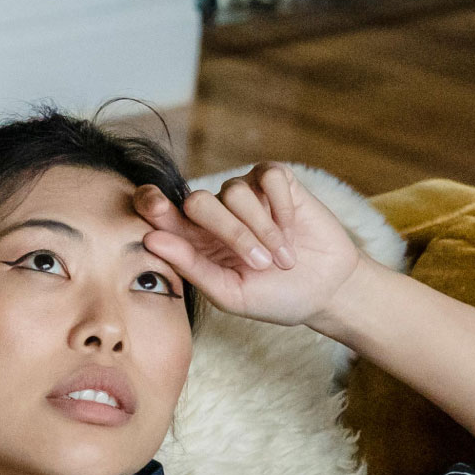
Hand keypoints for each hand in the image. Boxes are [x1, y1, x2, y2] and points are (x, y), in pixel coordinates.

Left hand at [135, 164, 369, 329]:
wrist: (325, 291)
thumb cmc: (272, 296)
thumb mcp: (229, 293)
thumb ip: (191, 267)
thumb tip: (150, 239)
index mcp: (192, 238)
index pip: (159, 210)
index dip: (149, 202)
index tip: (152, 207)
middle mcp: (214, 210)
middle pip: (197, 201)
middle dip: (229, 232)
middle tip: (259, 264)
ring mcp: (246, 192)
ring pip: (235, 192)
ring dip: (262, 229)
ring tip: (282, 257)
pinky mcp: (277, 181)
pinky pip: (269, 178)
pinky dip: (282, 209)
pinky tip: (293, 231)